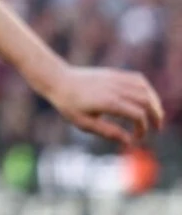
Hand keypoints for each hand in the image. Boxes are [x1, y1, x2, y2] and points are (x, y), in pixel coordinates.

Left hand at [42, 65, 164, 146]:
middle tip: (156, 128)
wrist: (58, 80)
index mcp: (109, 102)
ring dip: (154, 102)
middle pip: (147, 101)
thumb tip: (128, 142)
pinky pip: (137, 78)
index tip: (135, 138)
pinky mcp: (114, 73)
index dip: (142, 129)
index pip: (138, 115)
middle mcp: (115, 89)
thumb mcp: (84, 123)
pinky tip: (146, 99)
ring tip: (155, 114)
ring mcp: (115, 79)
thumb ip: (108, 132)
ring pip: (145, 88)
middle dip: (156, 115)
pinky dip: (147, 89)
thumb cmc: (68, 104)